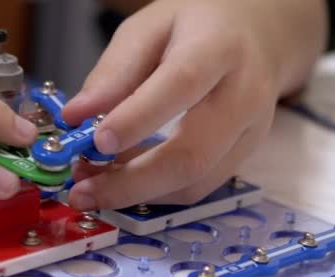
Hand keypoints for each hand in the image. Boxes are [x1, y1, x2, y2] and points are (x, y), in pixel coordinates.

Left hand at [64, 0, 326, 209]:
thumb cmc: (196, 24)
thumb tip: (75, 115)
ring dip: (137, 194)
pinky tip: (123, 179)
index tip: (95, 142)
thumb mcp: (148, 28)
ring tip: (93, 185)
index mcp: (217, 48)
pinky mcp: (244, 154)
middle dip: (130, 182)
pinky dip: (155, 192)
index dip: (137, 119)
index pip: (181, 85)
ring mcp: (250, 130)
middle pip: (191, 154)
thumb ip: (114, 72)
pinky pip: (199, 187)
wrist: (259, 32)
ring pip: (195, 181)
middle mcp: (243, 94)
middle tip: (81, 192)